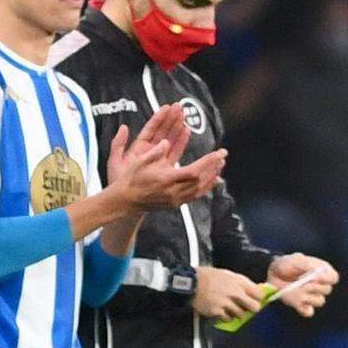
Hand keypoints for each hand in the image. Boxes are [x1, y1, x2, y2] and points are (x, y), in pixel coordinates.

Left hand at [103, 102, 185, 186]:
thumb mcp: (114, 162)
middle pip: (163, 132)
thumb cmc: (118, 183)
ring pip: (170, 140)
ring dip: (177, 127)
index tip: (166, 107)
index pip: (150, 129)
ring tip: (185, 115)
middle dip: (171, 119)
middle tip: (180, 107)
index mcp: (138, 148)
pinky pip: (174, 152)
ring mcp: (158, 159)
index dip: (158, 118)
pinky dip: (180, 142)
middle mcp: (150, 152)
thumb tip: (123, 127)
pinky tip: (186, 132)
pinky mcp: (165, 167)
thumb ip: (118, 144)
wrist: (125, 201)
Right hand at [106, 106, 226, 209]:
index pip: (194, 170)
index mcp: (166, 179)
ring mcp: (174, 200)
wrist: (125, 201)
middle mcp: (173, 192)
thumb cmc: (131, 179)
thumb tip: (166, 142)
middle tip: (222, 156)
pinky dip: (205, 188)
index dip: (209, 162)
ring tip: (219, 167)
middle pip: (201, 180)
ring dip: (211, 178)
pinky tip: (210, 182)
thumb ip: (155, 151)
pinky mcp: (174, 205)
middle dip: (213, 167)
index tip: (220, 153)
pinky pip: (194, 197)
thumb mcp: (140, 161)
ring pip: (199, 190)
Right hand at [193, 266, 264, 320]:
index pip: (259, 294)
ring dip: (237, 313)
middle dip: (251, 308)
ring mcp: (226, 304)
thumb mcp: (228, 274)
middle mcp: (235, 293)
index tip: (255, 299)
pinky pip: (227, 319)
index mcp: (239, 282)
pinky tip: (221, 311)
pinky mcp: (217, 312)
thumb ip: (241, 283)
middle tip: (246, 307)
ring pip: (241, 315)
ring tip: (229, 308)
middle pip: (254, 307)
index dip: (258, 298)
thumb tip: (254, 288)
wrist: (191, 283)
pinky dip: (226, 317)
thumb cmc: (208, 276)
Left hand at [268, 253, 339, 317]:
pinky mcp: (302, 305)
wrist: (272, 274)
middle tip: (300, 282)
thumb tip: (317, 272)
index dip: (326, 278)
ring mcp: (311, 296)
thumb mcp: (295, 259)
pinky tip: (296, 301)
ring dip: (308, 297)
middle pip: (327, 290)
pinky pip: (308, 312)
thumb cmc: (285, 264)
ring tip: (296, 290)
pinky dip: (303, 308)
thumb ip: (307, 264)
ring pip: (319, 301)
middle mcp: (319, 284)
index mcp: (322, 271)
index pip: (333, 278)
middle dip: (314, 286)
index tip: (315, 277)